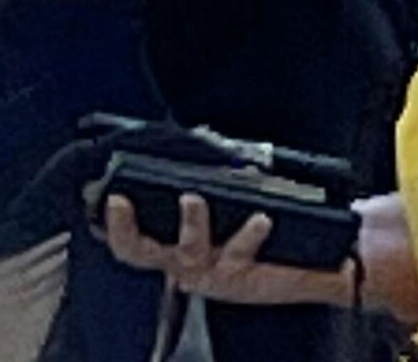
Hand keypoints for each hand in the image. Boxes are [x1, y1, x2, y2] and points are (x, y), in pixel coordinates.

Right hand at [101, 193, 353, 308]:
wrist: (305, 270)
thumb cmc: (259, 236)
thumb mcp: (229, 204)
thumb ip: (212, 175)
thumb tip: (200, 138)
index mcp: (174, 247)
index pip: (130, 241)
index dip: (113, 223)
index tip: (112, 197)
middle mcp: (185, 263)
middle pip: (141, 252)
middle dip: (126, 228)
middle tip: (123, 203)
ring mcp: (210, 274)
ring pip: (188, 250)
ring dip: (188, 222)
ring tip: (192, 198)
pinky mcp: (240, 279)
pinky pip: (238, 254)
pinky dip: (247, 233)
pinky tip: (260, 218)